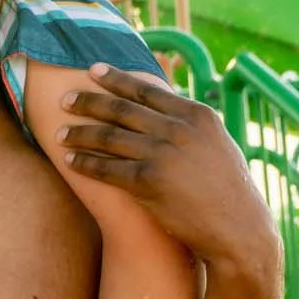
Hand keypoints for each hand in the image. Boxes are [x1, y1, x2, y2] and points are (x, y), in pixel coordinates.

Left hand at [58, 64, 280, 273]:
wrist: (239, 228)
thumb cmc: (228, 187)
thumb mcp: (216, 143)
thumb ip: (188, 123)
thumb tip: (163, 101)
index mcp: (196, 116)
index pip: (147, 90)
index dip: (116, 79)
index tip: (93, 70)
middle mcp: (179, 130)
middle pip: (122, 110)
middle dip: (89, 102)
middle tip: (65, 99)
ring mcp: (163, 155)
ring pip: (109, 137)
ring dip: (80, 134)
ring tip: (59, 133)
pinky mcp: (149, 182)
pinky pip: (107, 168)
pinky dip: (85, 162)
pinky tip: (70, 160)